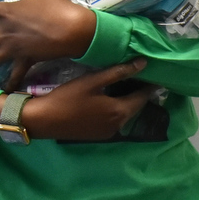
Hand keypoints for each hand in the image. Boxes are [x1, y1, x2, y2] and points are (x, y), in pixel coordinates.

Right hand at [0, 60, 152, 141]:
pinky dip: (116, 110)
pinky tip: (110, 99)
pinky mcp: (98, 135)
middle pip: (135, 107)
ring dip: (127, 102)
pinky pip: (114, 120)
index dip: (149, 86)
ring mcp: (108, 133)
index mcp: (119, 111)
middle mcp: (118, 125)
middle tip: (141, 78)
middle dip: (139, 94)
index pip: (142, 97)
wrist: (42, 120)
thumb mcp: (92, 81)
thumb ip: (118, 72)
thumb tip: (143, 63)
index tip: (156, 76)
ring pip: (125, 114)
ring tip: (127, 86)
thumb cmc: (67, 98)